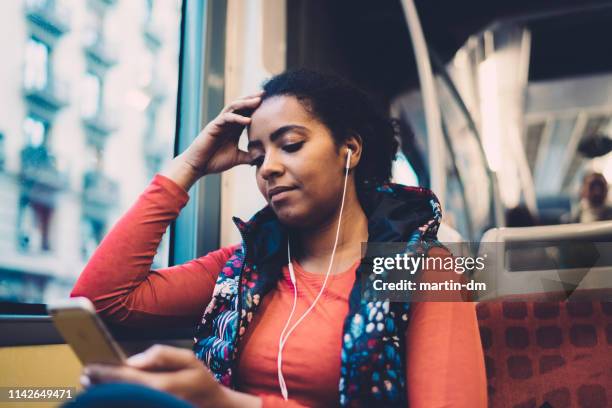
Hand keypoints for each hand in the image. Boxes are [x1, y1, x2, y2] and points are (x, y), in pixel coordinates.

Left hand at [81, 345, 228, 407]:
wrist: (212, 407)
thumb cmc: (200, 382)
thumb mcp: (189, 359)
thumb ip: (162, 355)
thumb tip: (133, 360)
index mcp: (162, 386)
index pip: (126, 378)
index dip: (106, 372)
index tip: (90, 366)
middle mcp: (153, 402)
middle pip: (118, 392)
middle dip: (100, 383)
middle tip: (86, 374)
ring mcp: (151, 407)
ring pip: (122, 401)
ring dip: (104, 393)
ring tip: (91, 382)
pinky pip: (130, 404)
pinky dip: (117, 397)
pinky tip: (107, 391)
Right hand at [161, 91, 262, 190]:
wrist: (198, 166)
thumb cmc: (215, 161)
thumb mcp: (237, 158)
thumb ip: (249, 156)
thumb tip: (263, 158)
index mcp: (234, 129)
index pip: (247, 114)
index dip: (257, 108)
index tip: (270, 103)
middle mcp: (227, 123)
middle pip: (241, 106)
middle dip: (253, 99)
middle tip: (265, 93)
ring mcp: (220, 123)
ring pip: (234, 107)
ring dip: (246, 103)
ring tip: (258, 100)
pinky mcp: (213, 126)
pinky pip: (226, 118)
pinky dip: (237, 118)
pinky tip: (248, 120)